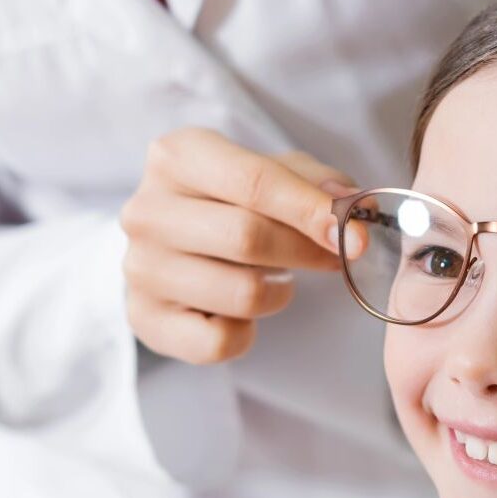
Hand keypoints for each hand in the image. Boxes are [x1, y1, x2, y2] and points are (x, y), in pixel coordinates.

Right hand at [120, 128, 355, 363]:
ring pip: (242, 294)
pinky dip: (247, 332)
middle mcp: (146, 210)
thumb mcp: (272, 172)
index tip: (357, 235)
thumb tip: (355, 207)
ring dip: (278, 293)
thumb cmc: (229, 200)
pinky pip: (220, 341)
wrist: (170, 243)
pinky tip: (239, 311)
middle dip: (305, 252)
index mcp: (176, 156)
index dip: (311, 210)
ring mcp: (139, 268)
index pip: (254, 182)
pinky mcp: (144, 319)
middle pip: (247, 238)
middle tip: (335, 258)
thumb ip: (317, 184)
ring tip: (272, 279)